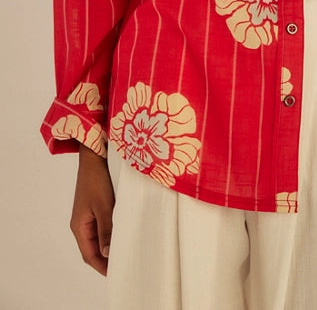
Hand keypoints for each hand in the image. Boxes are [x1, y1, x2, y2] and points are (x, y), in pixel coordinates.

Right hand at [70, 144, 114, 275]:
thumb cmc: (96, 178)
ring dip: (110, 245)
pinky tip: (124, 232)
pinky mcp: (96, 204)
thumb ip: (106, 230)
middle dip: (106, 259)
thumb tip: (108, 254)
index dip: (102, 266)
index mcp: (79, 225)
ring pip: (99, 236)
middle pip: (93, 248)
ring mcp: (89, 213)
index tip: (117, 274)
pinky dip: (112, 232)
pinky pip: (103, 224)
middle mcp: (82, 222)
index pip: (89, 255)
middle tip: (124, 265)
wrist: (95, 153)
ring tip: (126, 252)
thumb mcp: (104, 206)